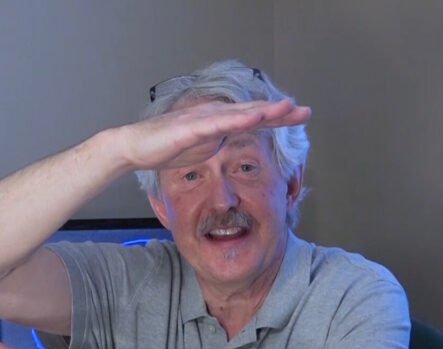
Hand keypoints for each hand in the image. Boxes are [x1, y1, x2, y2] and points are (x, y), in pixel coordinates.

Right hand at [116, 98, 310, 170]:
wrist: (136, 147)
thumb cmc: (166, 146)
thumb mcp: (203, 146)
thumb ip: (221, 140)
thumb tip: (235, 140)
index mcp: (219, 121)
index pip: (254, 118)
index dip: (278, 117)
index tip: (301, 117)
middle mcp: (215, 114)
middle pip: (253, 112)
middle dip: (281, 112)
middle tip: (306, 111)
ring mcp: (203, 119)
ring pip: (240, 114)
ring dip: (265, 111)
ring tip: (287, 107)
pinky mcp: (191, 128)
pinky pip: (218, 124)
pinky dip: (237, 120)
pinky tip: (254, 118)